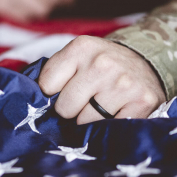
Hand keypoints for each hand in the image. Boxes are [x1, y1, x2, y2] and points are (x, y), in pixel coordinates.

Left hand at [38, 35, 165, 124]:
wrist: (145, 62)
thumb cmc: (101, 64)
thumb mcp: (77, 55)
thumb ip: (53, 73)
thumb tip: (31, 102)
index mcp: (82, 48)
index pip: (47, 86)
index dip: (53, 94)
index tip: (63, 91)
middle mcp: (103, 64)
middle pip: (65, 108)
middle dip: (71, 110)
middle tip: (85, 101)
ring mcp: (123, 84)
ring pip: (86, 122)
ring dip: (91, 120)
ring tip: (102, 105)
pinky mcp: (142, 102)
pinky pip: (111, 128)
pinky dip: (110, 126)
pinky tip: (116, 112)